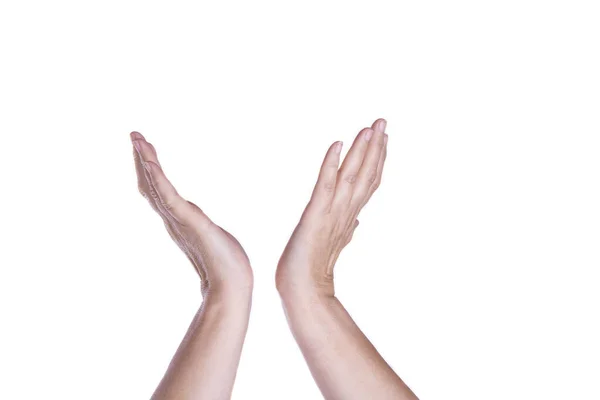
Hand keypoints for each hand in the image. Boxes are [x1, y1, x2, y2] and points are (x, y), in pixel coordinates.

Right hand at [131, 132, 252, 297]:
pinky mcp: (188, 221)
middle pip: (152, 185)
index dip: (150, 172)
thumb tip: (206, 234)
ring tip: (137, 138)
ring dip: (146, 160)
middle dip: (143, 159)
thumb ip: (204, 236)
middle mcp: (174, 219)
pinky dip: (157, 177)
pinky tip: (149, 160)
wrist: (230, 287)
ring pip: (156, 185)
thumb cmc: (226, 269)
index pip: (160, 192)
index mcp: (180, 222)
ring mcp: (178, 220)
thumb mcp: (213, 243)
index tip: (144, 152)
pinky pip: (168, 195)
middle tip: (134, 135)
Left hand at [276, 119, 387, 297]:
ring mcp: (333, 212)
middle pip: (367, 174)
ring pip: (353, 176)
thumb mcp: (335, 244)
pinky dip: (331, 164)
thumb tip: (358, 223)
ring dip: (362, 150)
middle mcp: (347, 211)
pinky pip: (325, 185)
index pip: (369, 182)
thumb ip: (348, 229)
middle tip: (382, 121)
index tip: (384, 138)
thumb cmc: (315, 269)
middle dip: (376, 147)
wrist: (303, 289)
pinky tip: (336, 144)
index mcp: (350, 215)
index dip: (378, 159)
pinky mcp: (315, 214)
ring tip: (369, 128)